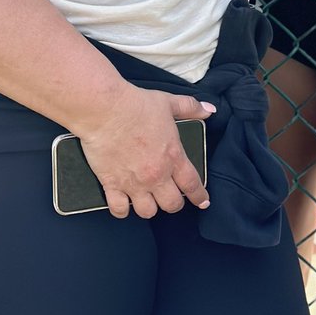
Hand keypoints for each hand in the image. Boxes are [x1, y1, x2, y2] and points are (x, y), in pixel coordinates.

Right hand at [76, 84, 215, 219]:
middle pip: (172, 204)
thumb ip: (191, 107)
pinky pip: (119, 210)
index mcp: (173, 156)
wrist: (106, 109)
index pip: (192, 184)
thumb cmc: (136, 105)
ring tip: (148, 199)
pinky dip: (122, 210)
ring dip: (149, 207)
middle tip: (171, 198)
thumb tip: (209, 110)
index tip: (202, 201)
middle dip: (174, 203)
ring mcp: (134, 183)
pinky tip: (124, 203)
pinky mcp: (112, 185)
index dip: (199, 196)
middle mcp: (156, 174)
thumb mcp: (169, 102)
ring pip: (147, 211)